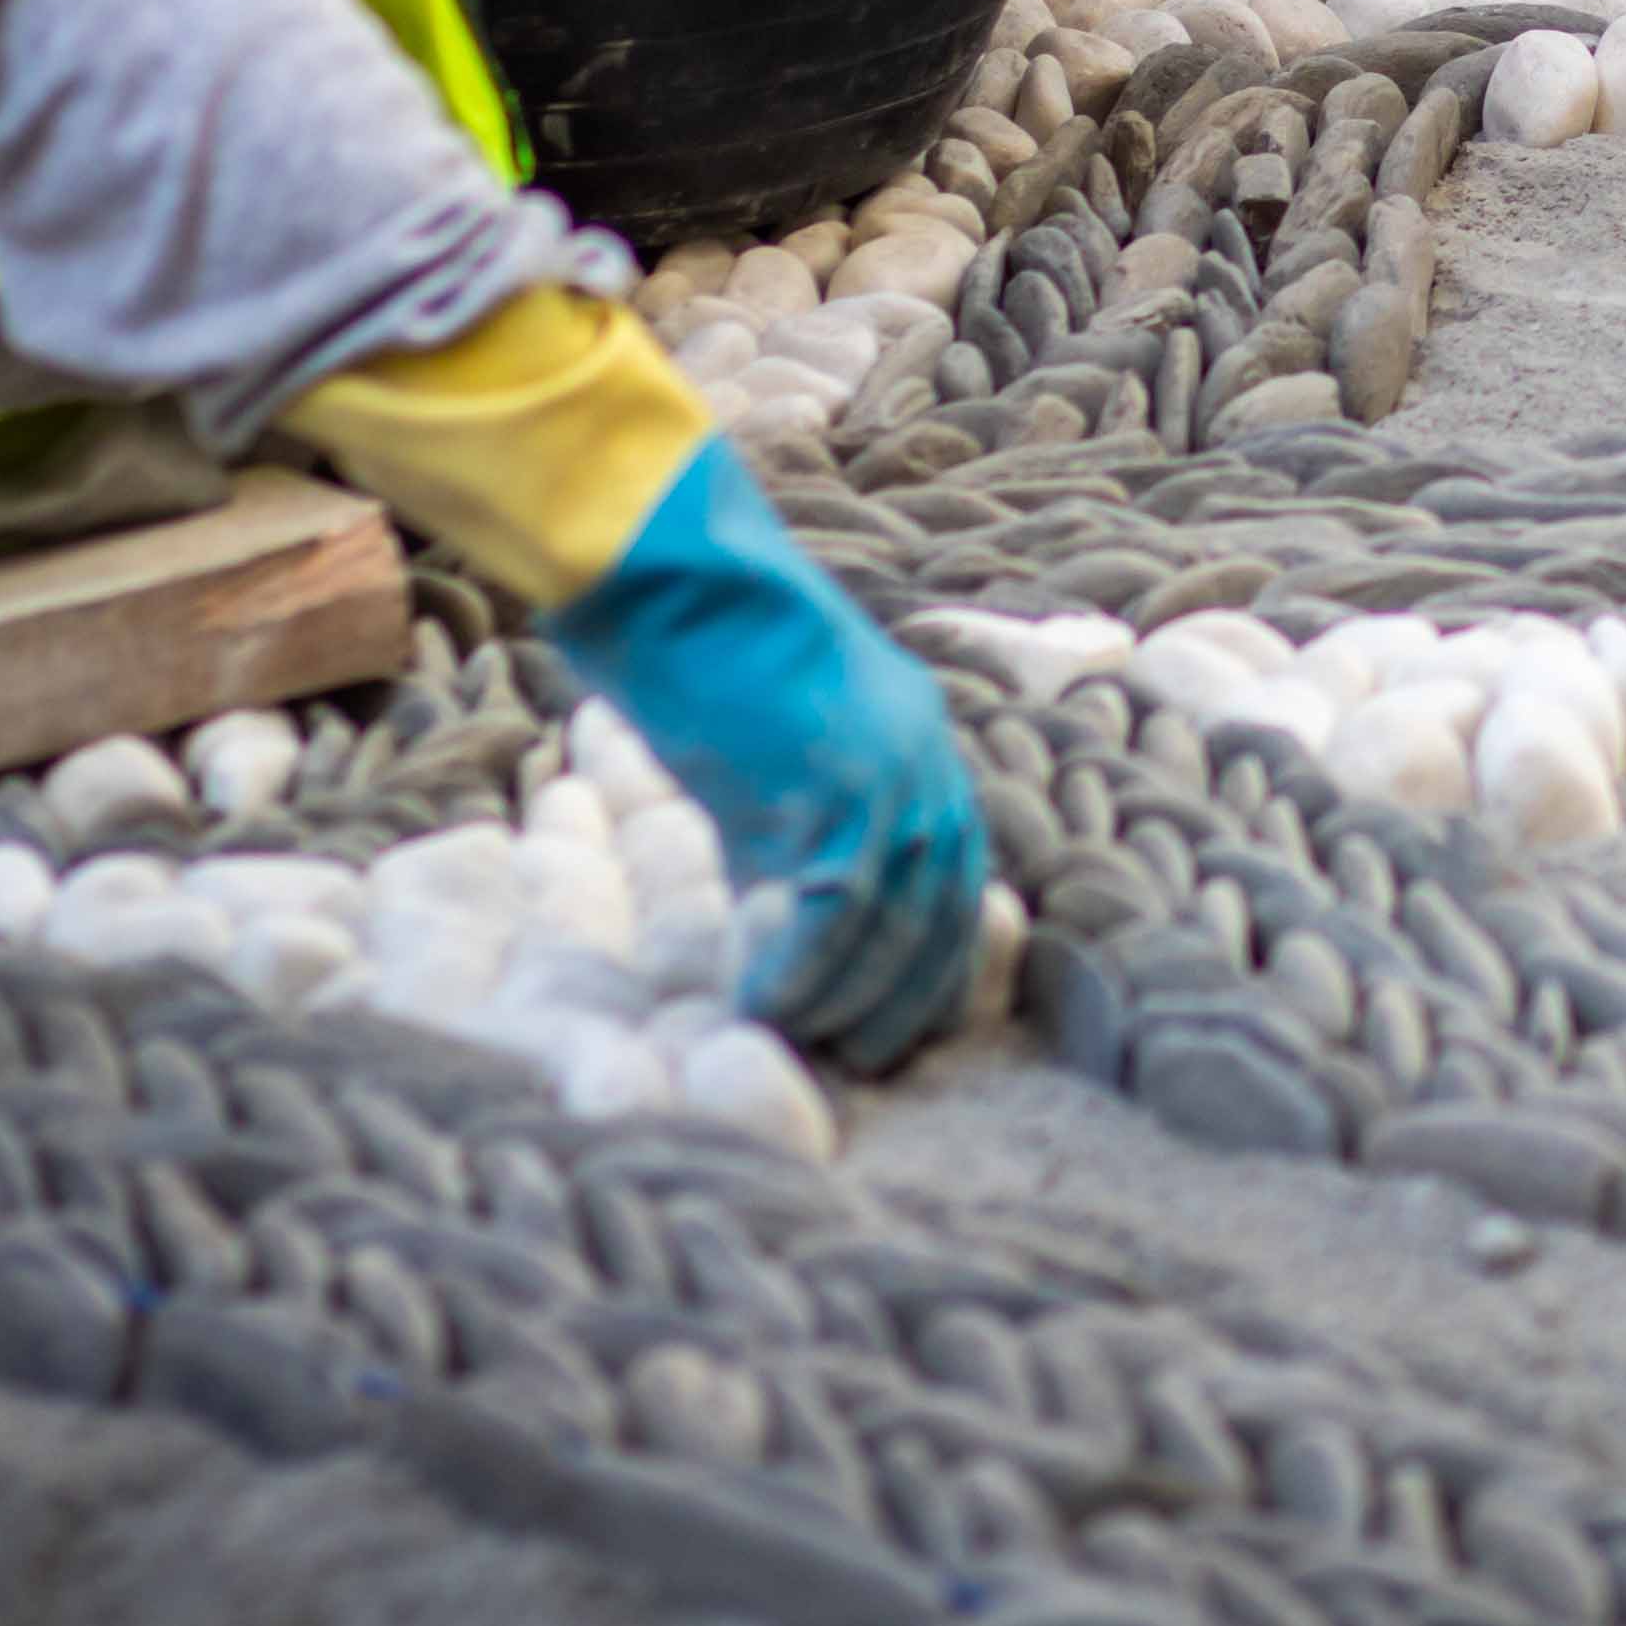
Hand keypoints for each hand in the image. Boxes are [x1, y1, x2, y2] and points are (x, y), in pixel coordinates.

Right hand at [538, 437, 993, 1064]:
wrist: (668, 568)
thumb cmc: (695, 647)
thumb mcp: (768, 752)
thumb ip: (793, 823)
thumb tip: (782, 914)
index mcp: (919, 737)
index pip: (957, 870)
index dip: (933, 954)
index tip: (896, 1018)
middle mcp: (925, 752)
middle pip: (946, 905)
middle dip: (907, 993)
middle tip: (859, 1057)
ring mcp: (888, 765)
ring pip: (899, 918)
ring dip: (850, 994)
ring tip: (797, 1039)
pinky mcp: (834, 779)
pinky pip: (842, 906)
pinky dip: (805, 967)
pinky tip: (761, 1000)